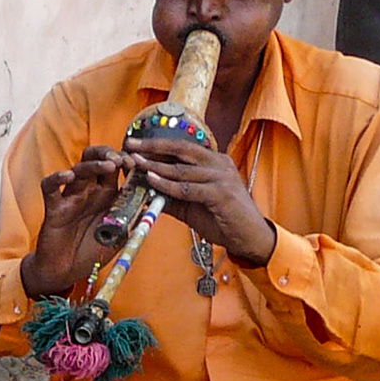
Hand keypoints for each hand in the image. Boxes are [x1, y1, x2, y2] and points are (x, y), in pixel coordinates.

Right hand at [20, 146, 133, 296]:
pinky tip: (67, 176)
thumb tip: (152, 203)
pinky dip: (56, 178)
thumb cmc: (91, 254)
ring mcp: (71, 197)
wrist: (66, 272)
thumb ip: (134, 220)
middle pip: (96, 160)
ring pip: (78, 169)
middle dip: (109, 154)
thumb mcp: (120, 237)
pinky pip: (49, 186)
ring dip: (94, 163)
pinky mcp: (54, 207)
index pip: (116, 168)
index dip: (127, 161)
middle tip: (121, 159)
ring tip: (109, 165)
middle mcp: (89, 192)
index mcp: (107, 196)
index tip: (138, 163)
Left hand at [125, 137, 276, 265]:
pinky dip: (167, 185)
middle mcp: (219, 164)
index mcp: (214, 161)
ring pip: (182, 168)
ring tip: (136, 162)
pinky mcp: (221, 193)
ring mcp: (222, 177)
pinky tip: (152, 180)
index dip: (158, 145)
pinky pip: (188, 188)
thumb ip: (171, 195)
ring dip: (156, 165)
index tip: (135, 144)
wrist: (249, 236)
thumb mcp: (192, 204)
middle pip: (181, 148)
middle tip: (131, 144)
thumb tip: (144, 190)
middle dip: (153, 145)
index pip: (182, 147)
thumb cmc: (222, 218)